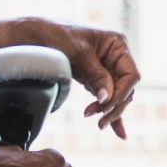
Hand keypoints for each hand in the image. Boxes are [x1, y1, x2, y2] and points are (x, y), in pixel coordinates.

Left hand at [20, 19, 139, 138]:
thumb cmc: (58, 36)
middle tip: (99, 121)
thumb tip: (107, 99)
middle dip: (113, 106)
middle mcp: (115, 56)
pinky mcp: (95, 79)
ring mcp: (106, 68)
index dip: (121, 93)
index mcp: (118, 45)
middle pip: (125, 89)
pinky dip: (111, 113)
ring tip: (98, 124)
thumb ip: (96, 76)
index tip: (105, 106)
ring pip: (116, 96)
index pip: (131, 75)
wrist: (35, 34)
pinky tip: (119, 132)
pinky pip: (107, 98)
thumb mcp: (78, 54)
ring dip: (108, 111)